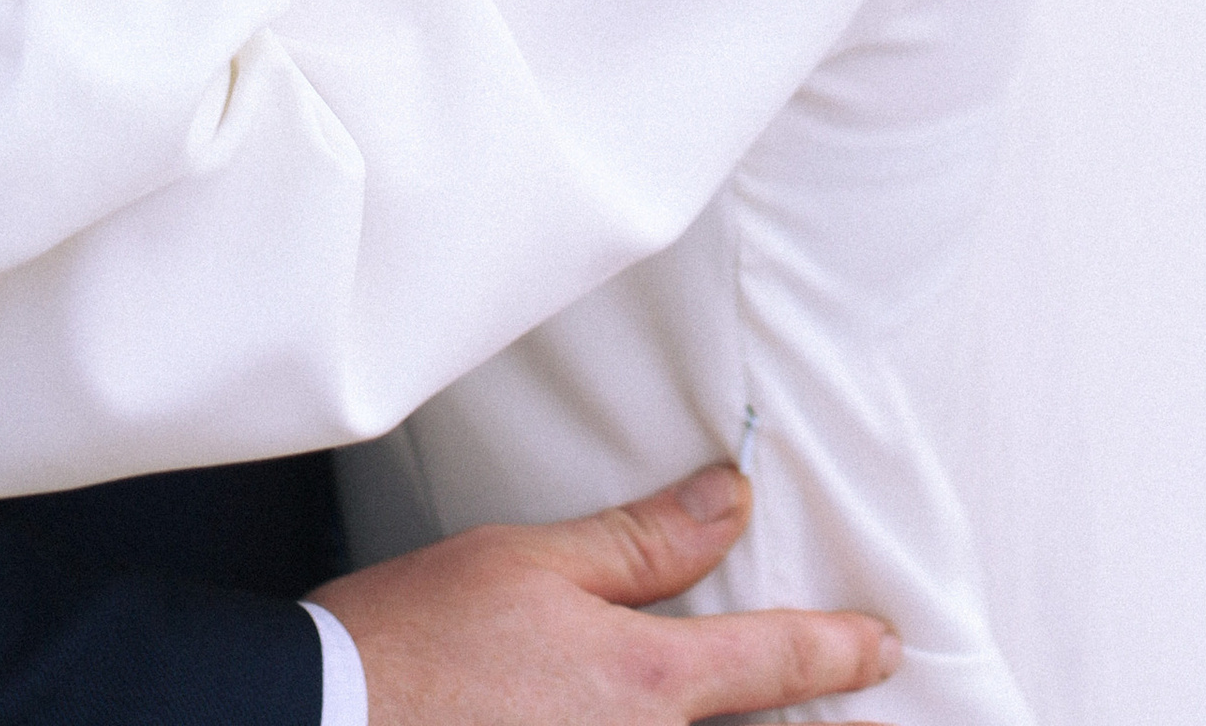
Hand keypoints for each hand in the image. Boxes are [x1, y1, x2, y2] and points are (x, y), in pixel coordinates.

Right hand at [318, 464, 901, 723]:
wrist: (322, 724)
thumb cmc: (413, 644)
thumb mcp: (529, 562)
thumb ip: (641, 543)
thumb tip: (728, 502)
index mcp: (646, 682)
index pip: (777, 662)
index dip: (841, 650)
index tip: (883, 645)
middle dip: (807, 725)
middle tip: (851, 703)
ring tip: (759, 709)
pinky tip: (633, 715)